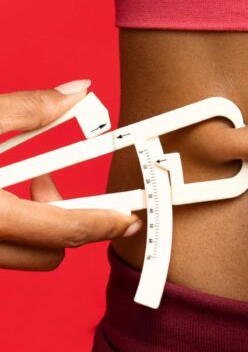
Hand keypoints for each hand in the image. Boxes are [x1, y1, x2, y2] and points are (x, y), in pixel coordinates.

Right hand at [0, 80, 140, 270]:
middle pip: (52, 254)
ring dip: (38, 225)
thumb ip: (26, 108)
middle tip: (48, 178)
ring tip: (19, 179)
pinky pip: (8, 249)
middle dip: (66, 222)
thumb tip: (77, 95)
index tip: (130, 217)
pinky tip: (1, 191)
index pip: (67, 231)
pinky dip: (16, 226)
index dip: (105, 223)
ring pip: (28, 255)